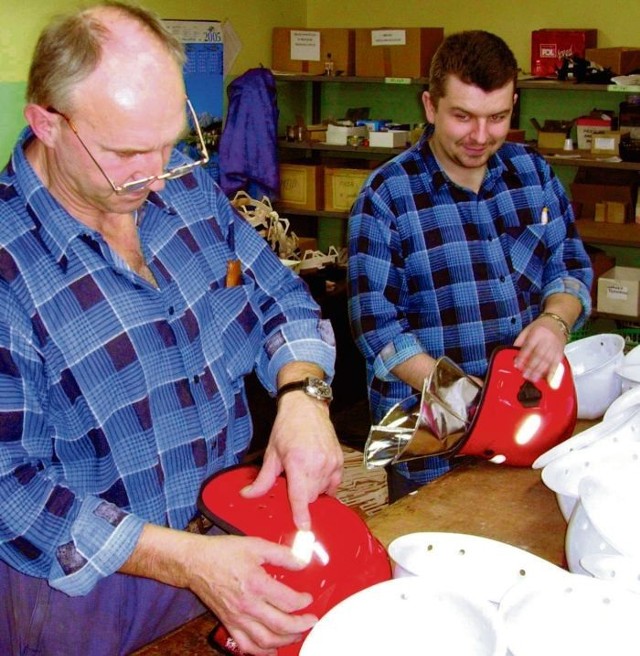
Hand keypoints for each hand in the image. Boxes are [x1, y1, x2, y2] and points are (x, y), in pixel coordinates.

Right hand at [189, 534, 315, 655]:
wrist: (195, 562)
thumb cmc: (222, 552)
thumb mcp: (256, 545)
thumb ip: (282, 554)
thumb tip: (301, 562)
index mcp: (256, 584)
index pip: (288, 601)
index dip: (303, 602)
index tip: (308, 598)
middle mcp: (247, 605)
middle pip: (281, 625)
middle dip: (301, 626)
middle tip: (311, 621)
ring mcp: (237, 617)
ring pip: (266, 640)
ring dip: (285, 641)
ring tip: (297, 634)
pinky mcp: (228, 623)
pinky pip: (246, 645)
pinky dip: (261, 652)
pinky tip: (272, 649)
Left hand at [241, 393, 342, 529]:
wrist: (306, 408)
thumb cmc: (288, 427)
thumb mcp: (272, 453)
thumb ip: (263, 479)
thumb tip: (248, 495)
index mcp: (298, 462)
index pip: (300, 495)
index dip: (302, 514)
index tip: (303, 528)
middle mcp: (317, 463)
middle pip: (310, 497)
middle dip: (300, 496)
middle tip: (292, 483)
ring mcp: (331, 462)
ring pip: (321, 492)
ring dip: (312, 490)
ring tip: (304, 474)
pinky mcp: (339, 461)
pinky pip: (333, 484)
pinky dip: (324, 485)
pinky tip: (315, 475)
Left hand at [513, 316, 566, 382]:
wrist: (558, 321)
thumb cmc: (540, 326)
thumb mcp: (527, 330)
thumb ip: (520, 342)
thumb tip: (513, 354)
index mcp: (537, 333)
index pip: (529, 346)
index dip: (522, 357)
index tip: (517, 365)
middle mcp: (548, 340)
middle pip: (539, 355)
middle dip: (531, 367)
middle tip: (525, 375)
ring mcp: (555, 346)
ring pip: (548, 361)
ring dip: (540, 372)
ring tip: (533, 379)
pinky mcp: (561, 352)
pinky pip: (557, 363)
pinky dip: (552, 373)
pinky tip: (548, 380)